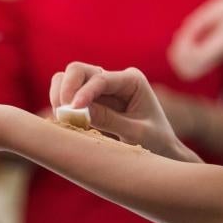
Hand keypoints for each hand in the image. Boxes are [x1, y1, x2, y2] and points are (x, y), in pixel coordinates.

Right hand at [50, 62, 196, 161]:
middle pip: (78, 70)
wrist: (162, 152)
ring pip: (67, 80)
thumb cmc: (157, 141)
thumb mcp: (136, 133)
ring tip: (62, 118)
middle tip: (61, 112)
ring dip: (59, 96)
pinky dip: (59, 106)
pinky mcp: (89, 103)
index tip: (71, 109)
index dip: (83, 92)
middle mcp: (113, 80)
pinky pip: (66, 97)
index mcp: (131, 80)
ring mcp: (99, 90)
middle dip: (66, 88)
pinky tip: (61, 121)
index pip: (100, 79)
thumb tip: (77, 111)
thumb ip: (109, 120)